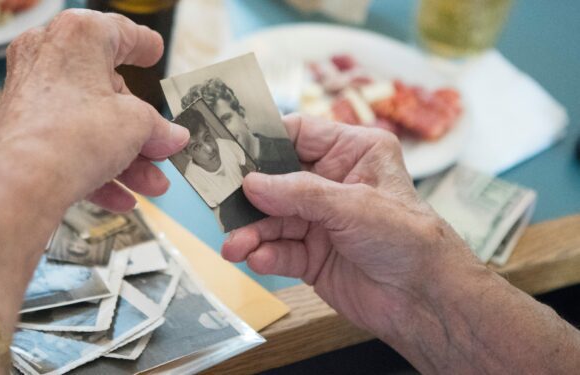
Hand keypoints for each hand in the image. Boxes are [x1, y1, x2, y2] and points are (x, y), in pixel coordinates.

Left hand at [0, 10, 188, 328]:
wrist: (19, 184)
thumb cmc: (71, 136)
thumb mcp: (135, 125)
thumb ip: (157, 127)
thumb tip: (171, 137)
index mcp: (78, 36)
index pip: (118, 33)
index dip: (142, 45)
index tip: (153, 52)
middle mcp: (48, 58)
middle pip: (107, 91)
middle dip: (141, 129)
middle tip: (163, 148)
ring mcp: (31, 96)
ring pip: (90, 126)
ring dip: (126, 159)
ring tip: (153, 185)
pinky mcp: (22, 133)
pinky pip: (69, 148)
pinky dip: (96, 172)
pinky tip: (122, 198)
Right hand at [221, 114, 481, 337]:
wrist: (425, 302)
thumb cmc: (409, 240)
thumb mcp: (353, 205)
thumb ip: (299, 193)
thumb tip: (252, 183)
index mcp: (353, 152)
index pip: (299, 134)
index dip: (265, 141)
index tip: (232, 151)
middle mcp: (333, 183)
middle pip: (276, 181)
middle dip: (250, 197)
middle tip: (222, 205)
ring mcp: (321, 221)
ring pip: (273, 220)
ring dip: (252, 233)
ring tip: (234, 247)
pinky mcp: (313, 256)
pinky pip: (280, 250)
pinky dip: (266, 255)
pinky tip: (258, 260)